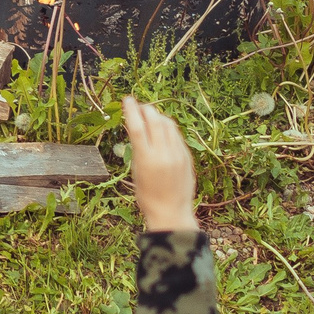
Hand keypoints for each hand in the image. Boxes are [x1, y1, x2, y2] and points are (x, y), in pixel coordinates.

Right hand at [122, 95, 197, 232]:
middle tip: (139, 106)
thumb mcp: (136, 172)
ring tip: (150, 115)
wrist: (171, 212)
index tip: (127, 100)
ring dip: (158, 116)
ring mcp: (178, 154)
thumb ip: (138, 149)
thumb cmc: (147, 196)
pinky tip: (162, 129)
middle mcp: (163, 154)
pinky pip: (177, 135)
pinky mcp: (187, 157)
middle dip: (146, 109)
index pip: (138, 126)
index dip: (131, 110)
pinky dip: (168, 128)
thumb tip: (136, 128)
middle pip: (154, 120)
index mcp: (146, 159)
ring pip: (168, 124)